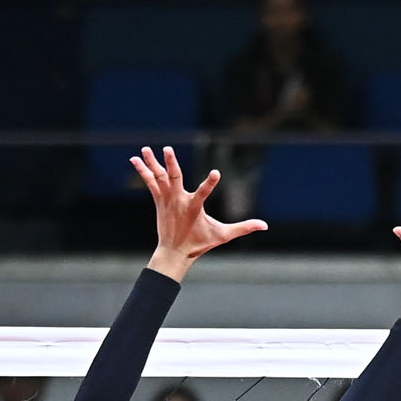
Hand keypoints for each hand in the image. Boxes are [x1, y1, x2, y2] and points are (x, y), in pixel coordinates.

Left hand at [132, 146, 266, 281]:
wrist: (174, 252)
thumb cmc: (200, 243)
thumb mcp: (223, 236)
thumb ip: (244, 228)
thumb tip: (265, 225)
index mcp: (194, 208)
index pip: (204, 193)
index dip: (211, 183)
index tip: (216, 172)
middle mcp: (179, 202)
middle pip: (174, 179)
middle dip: (171, 164)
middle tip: (168, 149)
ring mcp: (167, 200)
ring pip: (159, 178)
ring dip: (152, 163)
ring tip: (145, 148)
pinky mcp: (159, 201)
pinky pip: (150, 183)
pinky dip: (143, 171)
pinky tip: (135, 159)